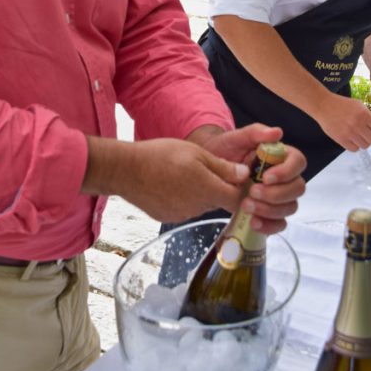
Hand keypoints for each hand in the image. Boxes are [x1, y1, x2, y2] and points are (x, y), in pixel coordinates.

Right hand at [83, 134, 252, 223]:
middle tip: (205, 169)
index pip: (238, 200)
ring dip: (199, 192)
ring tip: (182, 174)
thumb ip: (222, 167)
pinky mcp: (168, 217)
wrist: (126, 170)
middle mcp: (198, 207)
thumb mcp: (196, 153)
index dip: (242, 192)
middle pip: (218, 201)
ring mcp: (182, 214)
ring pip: (201, 204)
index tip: (240, 182)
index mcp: (208, 190)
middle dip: (217, 188)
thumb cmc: (161, 155)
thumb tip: (244, 175)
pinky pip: (183, 208)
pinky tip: (169, 183)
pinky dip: (182, 198)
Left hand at [188, 123, 306, 234]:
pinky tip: (254, 222)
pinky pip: (279, 223)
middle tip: (252, 192)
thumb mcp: (234, 138)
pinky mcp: (268, 212)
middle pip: (297, 188)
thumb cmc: (224, 150)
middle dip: (276, 194)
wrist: (207, 168)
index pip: (298, 162)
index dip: (287, 172)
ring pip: (290, 207)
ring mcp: (277, 196)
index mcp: (280, 156)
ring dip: (271, 210)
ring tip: (246, 206)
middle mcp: (283, 177)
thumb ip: (254, 133)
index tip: (266, 177)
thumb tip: (277, 132)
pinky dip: (269, 226)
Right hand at [318, 93, 370, 150]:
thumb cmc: (342, 104)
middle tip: (366, 133)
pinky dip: (354, 146)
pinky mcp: (341, 139)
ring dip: (363, 142)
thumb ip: (368, 116)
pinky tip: (351, 139)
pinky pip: (354, 149)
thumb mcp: (358, 105)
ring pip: (365, 146)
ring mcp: (350, 133)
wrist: (324, 106)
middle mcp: (358, 125)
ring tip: (358, 136)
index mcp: (364, 114)